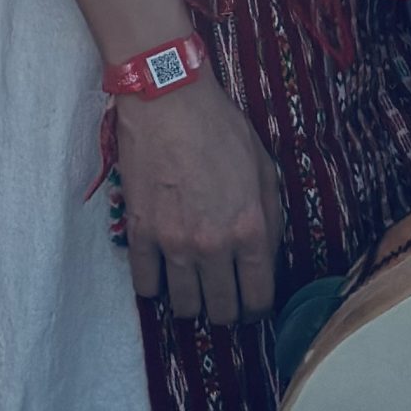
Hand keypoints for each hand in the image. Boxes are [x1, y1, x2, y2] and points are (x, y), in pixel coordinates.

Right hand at [117, 71, 282, 324]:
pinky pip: (144, 284)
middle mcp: (213, 245)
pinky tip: (160, 276)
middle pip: (220, 310)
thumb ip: (270, 219)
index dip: (257, 310)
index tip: (250, 305)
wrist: (167, 98)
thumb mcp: (264, 169)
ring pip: (183, 305)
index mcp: (250, 230)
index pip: (258, 299)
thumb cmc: (219, 127)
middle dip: (224, 312)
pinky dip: (153, 288)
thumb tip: (266, 257)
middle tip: (221, 299)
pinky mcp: (140, 231)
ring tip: (190, 290)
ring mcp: (173, 242)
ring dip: (190, 304)